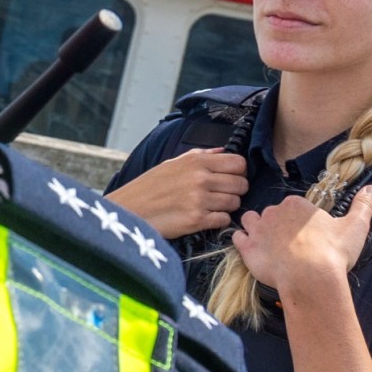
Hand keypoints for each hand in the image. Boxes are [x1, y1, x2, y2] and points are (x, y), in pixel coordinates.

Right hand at [105, 148, 247, 238]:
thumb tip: (223, 151)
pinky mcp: (196, 220)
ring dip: (227, 206)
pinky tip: (206, 217)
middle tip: (222, 194)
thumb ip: (200, 156)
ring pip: (235, 203)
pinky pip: (224, 219)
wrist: (130, 209)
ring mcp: (199, 200)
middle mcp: (200, 178)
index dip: (239, 171)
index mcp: (196, 161)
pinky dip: (218, 220)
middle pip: (241, 184)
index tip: (231, 177)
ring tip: (211, 206)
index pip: (238, 163)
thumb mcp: (172, 163)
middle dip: (236, 190)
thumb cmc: (149, 187)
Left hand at [231, 185, 371, 294]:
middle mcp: (274, 211)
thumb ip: (363, 206)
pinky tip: (252, 250)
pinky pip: (238, 238)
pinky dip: (243, 242)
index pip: (293, 206)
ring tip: (268, 244)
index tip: (306, 235)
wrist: (311, 277)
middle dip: (278, 225)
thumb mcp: (355, 227)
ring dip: (256, 228)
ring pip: (251, 221)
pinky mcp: (247, 248)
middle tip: (290, 244)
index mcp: (297, 204)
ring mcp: (258, 229)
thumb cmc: (333, 253)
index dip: (299, 221)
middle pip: (272, 213)